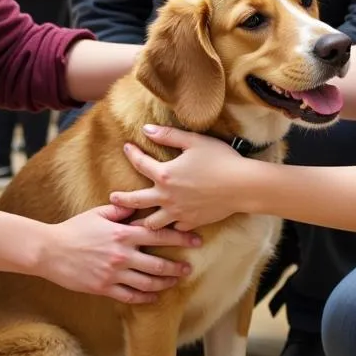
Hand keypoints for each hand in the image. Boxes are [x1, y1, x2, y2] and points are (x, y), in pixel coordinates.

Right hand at [43, 204, 195, 303]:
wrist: (49, 251)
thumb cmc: (74, 229)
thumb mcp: (98, 214)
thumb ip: (121, 212)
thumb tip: (138, 206)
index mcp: (123, 233)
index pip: (159, 235)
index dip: (181, 238)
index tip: (196, 240)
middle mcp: (122, 255)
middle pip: (158, 264)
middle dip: (177, 267)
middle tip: (190, 268)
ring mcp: (113, 273)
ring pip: (148, 283)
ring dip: (165, 283)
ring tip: (175, 282)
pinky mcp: (104, 288)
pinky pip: (130, 296)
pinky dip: (145, 297)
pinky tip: (154, 296)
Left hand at [111, 125, 248, 231]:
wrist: (242, 186)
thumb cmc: (220, 160)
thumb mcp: (194, 141)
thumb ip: (168, 135)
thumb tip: (146, 129)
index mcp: (165, 175)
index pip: (140, 163)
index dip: (132, 154)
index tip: (126, 147)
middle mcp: (167, 197)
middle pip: (136, 200)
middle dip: (122, 199)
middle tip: (112, 199)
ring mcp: (178, 212)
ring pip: (153, 222)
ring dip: (142, 220)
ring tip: (135, 222)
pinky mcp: (192, 222)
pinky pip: (175, 226)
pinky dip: (170, 225)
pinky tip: (169, 224)